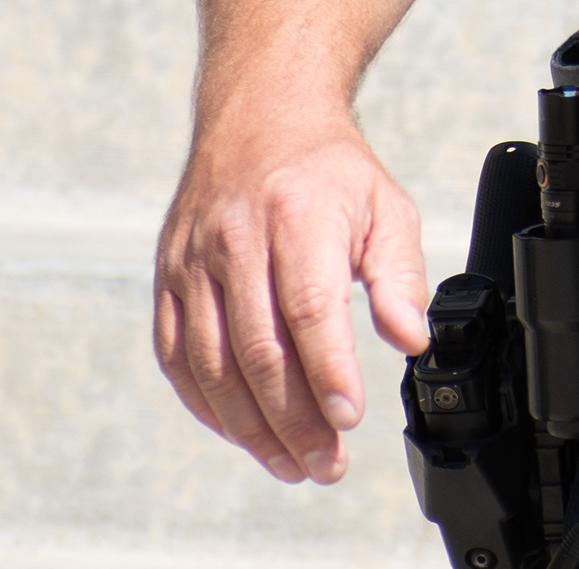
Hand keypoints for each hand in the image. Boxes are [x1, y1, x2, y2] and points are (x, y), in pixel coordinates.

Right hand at [154, 112, 431, 484]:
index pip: (308, 308)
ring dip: (250, 428)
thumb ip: (401, 276)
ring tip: (291, 463)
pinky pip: (178, 357)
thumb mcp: (386, 207)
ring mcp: (192, 261)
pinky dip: (208, 405)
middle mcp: (235, 239)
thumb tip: (411, 340)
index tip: (349, 419)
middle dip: (293, 420)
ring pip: (212, 365)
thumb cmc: (328, 171)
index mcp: (295, 215)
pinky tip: (242, 431)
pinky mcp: (167, 279)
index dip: (327, 372)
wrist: (259, 116)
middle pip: (258, 350)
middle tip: (326, 463)